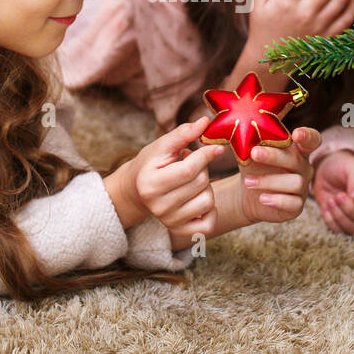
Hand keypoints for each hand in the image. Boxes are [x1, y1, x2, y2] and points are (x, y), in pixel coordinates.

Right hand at [132, 116, 225, 237]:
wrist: (137, 190)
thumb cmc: (151, 164)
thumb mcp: (162, 146)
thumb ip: (183, 133)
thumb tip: (206, 121)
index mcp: (151, 184)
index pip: (189, 169)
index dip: (207, 154)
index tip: (216, 146)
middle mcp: (158, 207)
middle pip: (201, 183)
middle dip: (203, 169)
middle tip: (191, 165)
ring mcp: (169, 221)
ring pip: (208, 201)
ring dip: (206, 187)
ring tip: (191, 181)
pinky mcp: (181, 231)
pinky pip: (209, 223)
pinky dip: (210, 210)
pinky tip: (197, 198)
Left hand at [238, 127, 320, 223]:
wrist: (247, 191)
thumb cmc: (254, 165)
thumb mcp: (251, 152)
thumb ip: (253, 140)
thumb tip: (241, 130)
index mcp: (297, 150)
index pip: (312, 140)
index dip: (307, 136)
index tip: (296, 134)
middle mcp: (303, 167)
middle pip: (296, 160)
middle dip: (274, 156)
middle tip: (254, 153)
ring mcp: (302, 187)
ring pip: (295, 183)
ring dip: (268, 181)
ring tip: (247, 182)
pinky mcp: (296, 206)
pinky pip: (293, 203)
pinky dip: (276, 200)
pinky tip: (262, 198)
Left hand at [313, 151, 353, 235]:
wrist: (326, 171)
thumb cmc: (343, 166)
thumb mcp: (352, 165)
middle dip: (352, 210)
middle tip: (338, 196)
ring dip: (341, 217)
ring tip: (331, 200)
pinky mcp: (344, 225)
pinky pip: (341, 233)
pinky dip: (331, 220)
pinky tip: (326, 205)